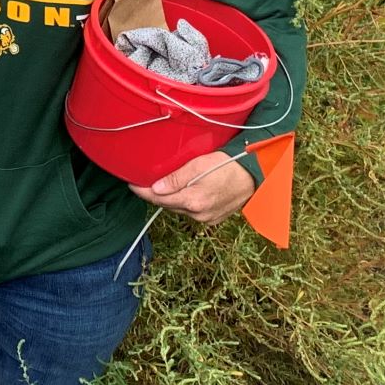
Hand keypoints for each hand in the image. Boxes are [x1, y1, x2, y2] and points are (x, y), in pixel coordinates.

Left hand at [130, 150, 255, 223]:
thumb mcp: (198, 165)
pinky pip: (191, 212)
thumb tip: (155, 188)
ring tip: (163, 185)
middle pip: (167, 205)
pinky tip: (183, 192)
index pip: (158, 199)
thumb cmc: (227, 166)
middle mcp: (198, 214)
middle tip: (145, 181)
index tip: (131, 184)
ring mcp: (206, 219)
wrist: (253, 176)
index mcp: (192, 201)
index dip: (142, 191)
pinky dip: (184, 203)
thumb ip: (176, 178)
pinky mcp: (213, 219)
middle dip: (155, 194)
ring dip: (170, 199)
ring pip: (179, 209)